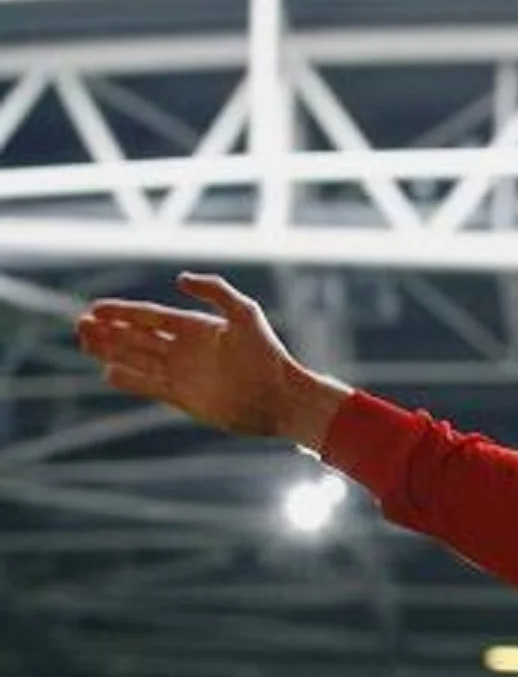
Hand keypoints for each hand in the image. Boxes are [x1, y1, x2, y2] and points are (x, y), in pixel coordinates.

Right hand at [74, 272, 346, 447]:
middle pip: (137, 336)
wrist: (279, 398)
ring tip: (84, 341)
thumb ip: (216, 291)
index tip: (95, 308)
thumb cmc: (267, 355)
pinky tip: (108, 372)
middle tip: (79, 324)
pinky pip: (148, 386)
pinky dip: (128, 379)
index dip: (123, 312)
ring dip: (111, 350)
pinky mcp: (183, 397)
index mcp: (197, 328)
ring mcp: (182, 373)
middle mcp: (186, 349)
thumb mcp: (245, 314)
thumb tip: (179, 278)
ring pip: (137, 358)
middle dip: (109, 330)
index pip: (151, 316)